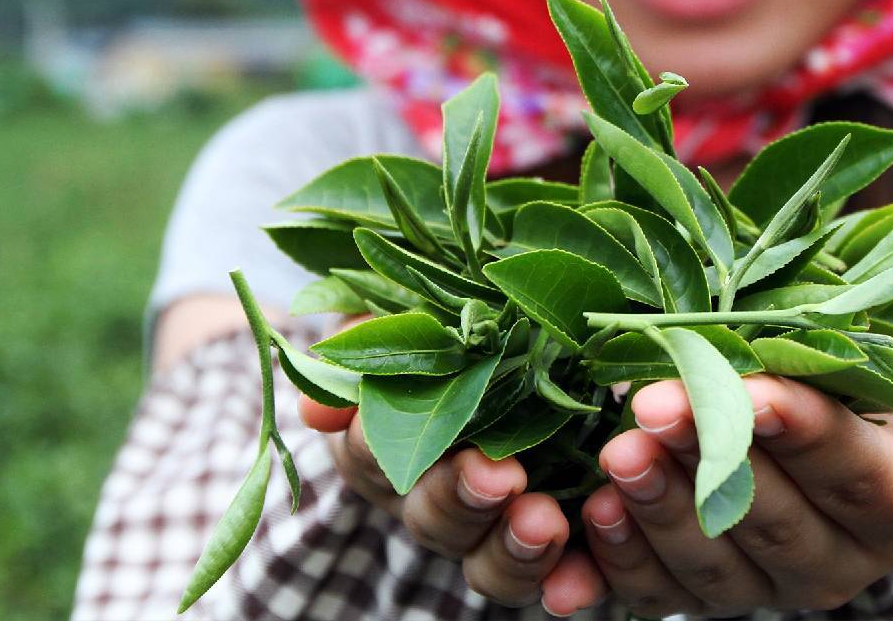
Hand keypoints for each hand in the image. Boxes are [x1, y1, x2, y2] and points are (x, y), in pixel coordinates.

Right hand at [294, 335, 606, 614]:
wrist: (563, 336)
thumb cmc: (481, 318)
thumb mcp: (426, 308)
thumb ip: (373, 336)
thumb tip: (315, 407)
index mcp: (396, 445)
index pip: (367, 456)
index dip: (370, 445)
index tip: (380, 424)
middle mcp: (439, 499)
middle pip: (432, 517)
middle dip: (457, 497)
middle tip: (497, 473)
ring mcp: (495, 532)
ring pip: (487, 564)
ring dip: (511, 548)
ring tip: (542, 521)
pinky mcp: (558, 547)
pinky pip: (558, 580)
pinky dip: (567, 584)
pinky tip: (578, 581)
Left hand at [578, 374, 892, 617]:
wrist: (844, 385)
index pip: (854, 471)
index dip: (802, 433)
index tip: (752, 392)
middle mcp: (839, 558)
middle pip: (776, 522)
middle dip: (711, 463)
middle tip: (654, 407)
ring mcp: (767, 583)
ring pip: (714, 568)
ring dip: (660, 511)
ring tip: (617, 454)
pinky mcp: (703, 590)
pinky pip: (660, 594)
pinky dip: (620, 564)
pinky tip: (591, 516)